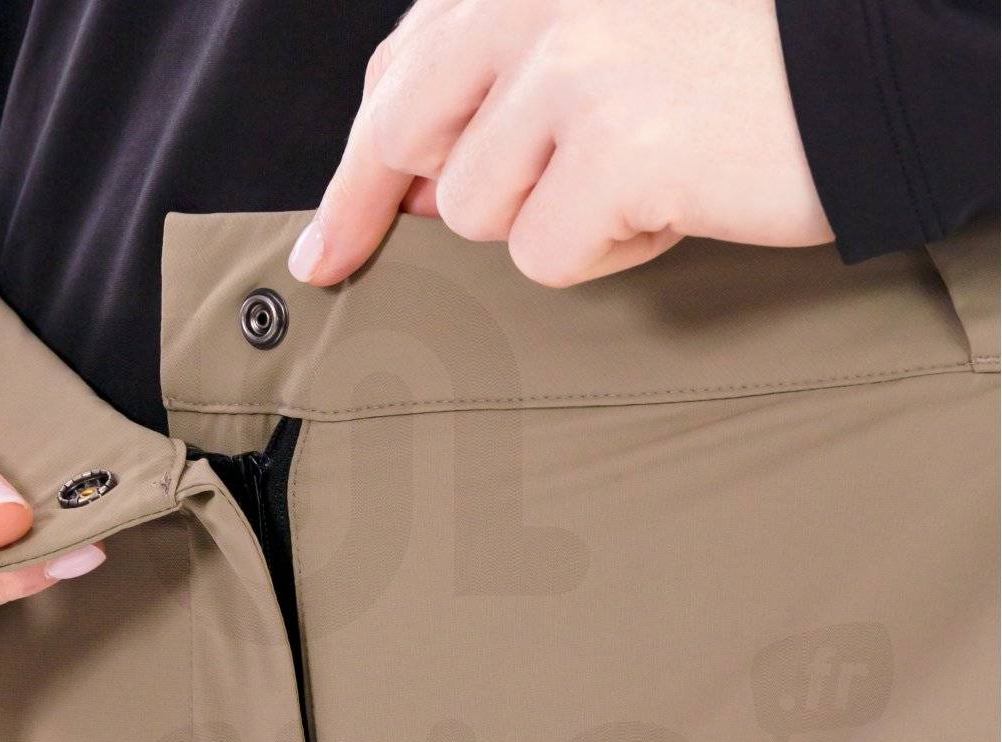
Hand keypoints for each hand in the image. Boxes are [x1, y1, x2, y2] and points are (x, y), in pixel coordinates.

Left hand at [288, 0, 831, 289]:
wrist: (868, 67)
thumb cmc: (735, 63)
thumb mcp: (607, 34)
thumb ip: (504, 81)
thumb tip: (407, 188)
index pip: (403, 69)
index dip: (358, 165)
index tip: (325, 240)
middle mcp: (536, 1)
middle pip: (402, 137)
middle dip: (382, 207)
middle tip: (338, 264)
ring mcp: (575, 70)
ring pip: (477, 208)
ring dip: (544, 219)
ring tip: (632, 177)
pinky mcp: (616, 148)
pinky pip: (547, 254)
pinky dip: (604, 254)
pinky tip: (666, 205)